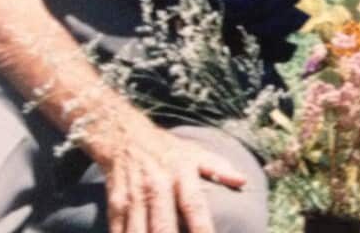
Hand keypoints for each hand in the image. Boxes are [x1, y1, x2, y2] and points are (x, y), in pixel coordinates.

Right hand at [98, 121, 246, 232]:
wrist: (126, 137)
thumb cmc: (169, 150)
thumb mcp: (196, 153)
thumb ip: (219, 168)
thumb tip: (243, 181)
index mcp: (180, 174)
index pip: (194, 207)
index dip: (202, 231)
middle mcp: (156, 186)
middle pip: (163, 227)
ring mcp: (134, 197)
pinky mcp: (116, 205)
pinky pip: (120, 231)